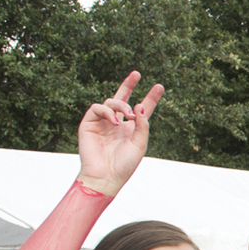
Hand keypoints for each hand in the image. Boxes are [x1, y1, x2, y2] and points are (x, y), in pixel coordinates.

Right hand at [77, 72, 163, 196]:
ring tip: (128, 115)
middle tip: (137, 73)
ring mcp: (102, 122)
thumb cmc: (124, 164)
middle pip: (122, 99)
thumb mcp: (139, 143)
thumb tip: (139, 105)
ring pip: (111, 101)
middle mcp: (116, 123)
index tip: (159, 86)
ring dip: (121, 105)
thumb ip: (142, 124)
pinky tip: (115, 121)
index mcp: (131, 129)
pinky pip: (97, 108)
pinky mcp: (89, 123)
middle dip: (129, 84)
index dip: (150, 98)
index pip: (141, 110)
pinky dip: (107, 111)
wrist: (105, 176)